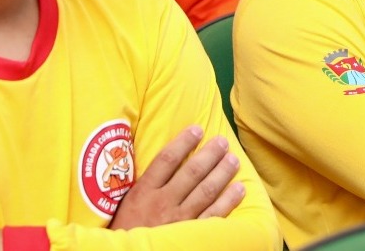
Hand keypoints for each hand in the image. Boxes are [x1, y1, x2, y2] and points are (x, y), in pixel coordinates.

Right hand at [110, 125, 245, 229]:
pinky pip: (214, 216)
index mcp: (144, 192)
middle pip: (192, 172)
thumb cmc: (125, 228)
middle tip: (223, 141)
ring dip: (223, 173)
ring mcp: (179, 220)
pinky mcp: (191, 235)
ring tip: (233, 160)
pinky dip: (229, 201)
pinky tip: (239, 189)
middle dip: (210, 154)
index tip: (197, 129)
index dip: (183, 142)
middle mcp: (163, 203)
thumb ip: (144, 183)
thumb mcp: (127, 202)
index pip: (166, 160)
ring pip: (206, 191)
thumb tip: (163, 158)